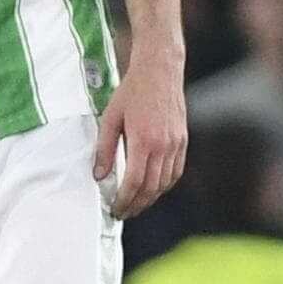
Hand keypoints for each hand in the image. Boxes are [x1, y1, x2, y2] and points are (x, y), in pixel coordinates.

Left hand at [94, 58, 188, 217]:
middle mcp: (163, 146)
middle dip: (136, 205)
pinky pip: (176, 171)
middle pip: (151, 188)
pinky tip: (154, 188)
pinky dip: (165, 185)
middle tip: (124, 212)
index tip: (116, 208)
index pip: (134, 182)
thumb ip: (105, 149)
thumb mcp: (110, 118)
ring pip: (165, 183)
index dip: (124, 200)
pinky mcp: (183, 140)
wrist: (159, 70)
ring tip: (136, 204)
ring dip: (150, 198)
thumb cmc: (133, 91)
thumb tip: (100, 175)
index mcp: (144, 140)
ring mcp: (176, 144)